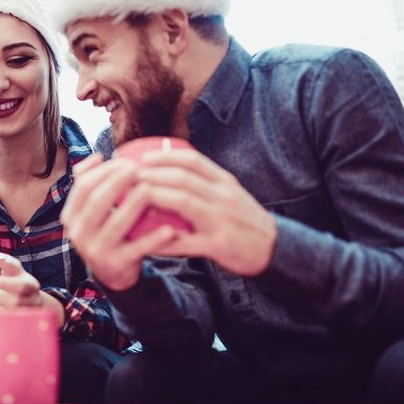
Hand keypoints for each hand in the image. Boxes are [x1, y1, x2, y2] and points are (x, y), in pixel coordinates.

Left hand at [0, 253, 64, 323]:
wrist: (32, 305)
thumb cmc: (19, 284)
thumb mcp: (16, 271)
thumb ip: (7, 262)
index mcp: (31, 287)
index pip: (12, 284)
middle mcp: (30, 304)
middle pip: (7, 301)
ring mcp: (23, 318)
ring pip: (1, 314)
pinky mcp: (12, 328)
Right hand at [60, 153, 177, 290]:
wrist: (111, 273)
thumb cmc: (104, 232)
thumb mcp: (90, 211)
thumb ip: (89, 184)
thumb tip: (97, 156)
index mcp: (71, 216)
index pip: (83, 185)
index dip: (104, 170)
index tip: (125, 160)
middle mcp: (79, 233)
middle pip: (97, 200)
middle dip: (118, 181)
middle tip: (139, 168)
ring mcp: (96, 250)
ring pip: (116, 222)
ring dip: (134, 204)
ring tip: (150, 188)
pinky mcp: (116, 264)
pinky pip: (137, 248)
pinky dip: (154, 239)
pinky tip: (169, 229)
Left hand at [138, 149, 276, 275]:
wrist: (274, 247)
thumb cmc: (243, 218)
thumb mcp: (229, 193)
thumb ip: (204, 181)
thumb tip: (169, 170)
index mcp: (224, 182)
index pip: (193, 160)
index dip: (165, 156)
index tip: (143, 158)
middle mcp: (223, 197)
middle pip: (184, 178)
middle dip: (154, 175)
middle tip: (129, 176)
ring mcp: (221, 220)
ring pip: (184, 202)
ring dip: (157, 197)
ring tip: (135, 196)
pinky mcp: (219, 245)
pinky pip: (187, 242)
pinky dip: (166, 240)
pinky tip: (147, 240)